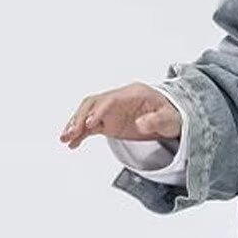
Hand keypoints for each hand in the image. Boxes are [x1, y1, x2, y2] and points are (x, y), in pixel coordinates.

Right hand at [59, 81, 181, 148]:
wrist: (171, 120)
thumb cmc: (172, 115)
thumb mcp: (170, 119)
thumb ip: (156, 120)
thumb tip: (141, 123)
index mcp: (134, 93)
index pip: (111, 99)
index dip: (99, 110)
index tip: (89, 123)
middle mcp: (118, 99)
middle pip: (93, 103)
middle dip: (80, 117)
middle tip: (71, 132)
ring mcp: (111, 111)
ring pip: (87, 114)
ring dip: (75, 125)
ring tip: (65, 138)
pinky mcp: (108, 122)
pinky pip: (90, 126)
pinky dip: (80, 134)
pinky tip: (72, 144)